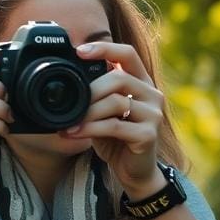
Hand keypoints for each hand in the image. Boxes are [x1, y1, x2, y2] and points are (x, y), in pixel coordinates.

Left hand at [60, 41, 165, 194]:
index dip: (104, 48)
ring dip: (86, 112)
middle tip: (70, 104)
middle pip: (118, 78)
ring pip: (115, 102)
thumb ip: (96, 93)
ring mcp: (153, 114)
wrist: (134, 171)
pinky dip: (90, 128)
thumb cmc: (116, 137)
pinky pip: (114, 126)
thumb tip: (67, 78)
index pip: (127, 54)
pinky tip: (74, 133)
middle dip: (89, 90)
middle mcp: (152, 94)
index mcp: (141, 82)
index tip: (79, 51)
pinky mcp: (148, 134)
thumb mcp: (104, 111)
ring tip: (68, 123)